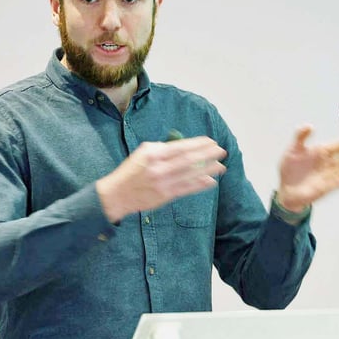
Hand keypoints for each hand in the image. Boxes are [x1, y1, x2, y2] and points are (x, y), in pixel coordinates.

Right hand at [97, 136, 226, 223]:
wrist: (117, 194)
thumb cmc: (130, 172)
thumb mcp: (142, 153)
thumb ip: (161, 148)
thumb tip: (182, 146)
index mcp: (153, 154)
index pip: (181, 147)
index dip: (198, 144)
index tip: (210, 141)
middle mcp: (159, 168)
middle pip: (189, 160)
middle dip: (207, 155)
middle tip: (221, 151)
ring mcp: (162, 183)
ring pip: (190, 174)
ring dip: (208, 170)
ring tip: (221, 166)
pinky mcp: (164, 196)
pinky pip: (186, 189)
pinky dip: (199, 184)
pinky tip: (210, 181)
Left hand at [278, 125, 338, 211]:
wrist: (286, 190)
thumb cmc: (289, 171)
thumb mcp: (292, 151)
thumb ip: (299, 137)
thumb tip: (309, 126)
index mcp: (322, 152)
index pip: (338, 144)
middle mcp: (328, 163)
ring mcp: (329, 175)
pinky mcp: (326, 187)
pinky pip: (338, 183)